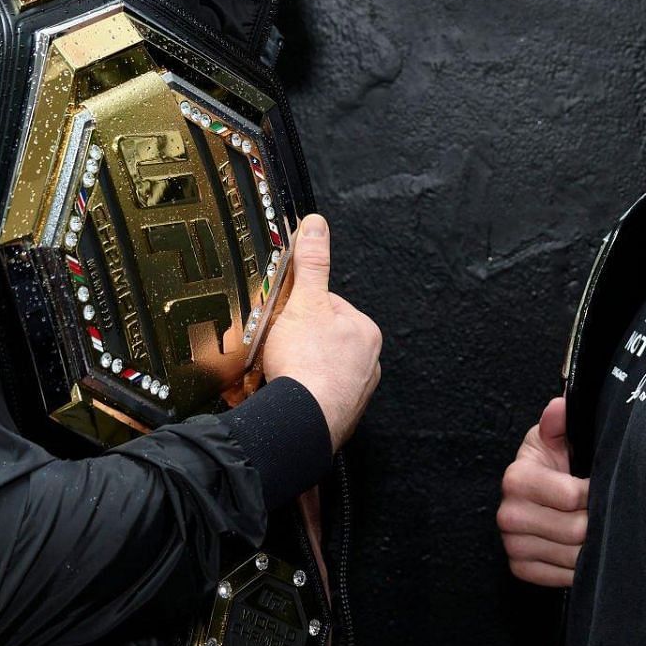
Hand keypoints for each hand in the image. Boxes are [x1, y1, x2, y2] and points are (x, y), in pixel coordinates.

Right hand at [259, 214, 381, 450]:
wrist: (301, 420)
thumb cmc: (307, 363)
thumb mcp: (304, 301)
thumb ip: (311, 263)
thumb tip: (317, 225)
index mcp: (365, 331)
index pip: (329, 307)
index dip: (301, 309)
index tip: (285, 317)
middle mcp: (367, 362)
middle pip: (323, 340)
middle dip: (299, 343)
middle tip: (278, 348)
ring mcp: (354, 392)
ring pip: (318, 370)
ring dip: (298, 370)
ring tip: (278, 372)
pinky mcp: (338, 417)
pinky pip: (314, 397)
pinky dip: (299, 395)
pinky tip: (284, 393)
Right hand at [497, 397, 588, 587]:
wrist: (539, 491)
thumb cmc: (554, 462)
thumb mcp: (557, 436)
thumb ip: (561, 421)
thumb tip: (560, 406)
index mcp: (517, 477)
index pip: (573, 497)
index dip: (596, 491)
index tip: (600, 484)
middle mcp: (508, 513)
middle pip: (575, 530)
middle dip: (596, 520)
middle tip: (602, 509)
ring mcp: (512, 544)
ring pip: (572, 557)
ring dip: (591, 546)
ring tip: (595, 528)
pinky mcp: (520, 568)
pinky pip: (560, 578)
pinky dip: (578, 567)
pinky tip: (581, 548)